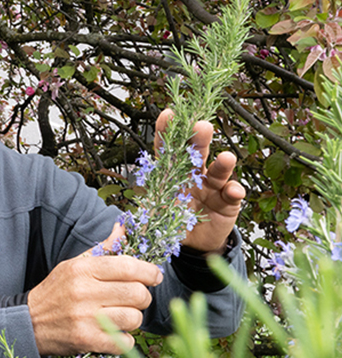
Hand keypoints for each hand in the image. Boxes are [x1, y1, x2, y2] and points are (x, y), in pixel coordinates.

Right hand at [28, 225, 159, 355]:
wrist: (28, 323)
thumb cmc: (56, 291)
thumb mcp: (74, 264)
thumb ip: (103, 248)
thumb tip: (122, 227)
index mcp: (82, 269)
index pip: (128, 267)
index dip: (149, 272)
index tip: (154, 277)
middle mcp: (84, 292)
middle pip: (137, 294)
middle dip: (142, 297)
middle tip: (134, 299)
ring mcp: (85, 318)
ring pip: (134, 318)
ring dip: (133, 319)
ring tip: (121, 316)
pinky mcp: (87, 340)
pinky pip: (125, 342)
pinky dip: (124, 340)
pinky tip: (113, 333)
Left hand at [156, 110, 245, 254]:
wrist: (193, 243)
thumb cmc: (172, 221)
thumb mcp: (156, 215)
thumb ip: (143, 214)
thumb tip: (124, 222)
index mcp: (171, 174)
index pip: (167, 150)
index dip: (167, 133)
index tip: (168, 114)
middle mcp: (193, 175)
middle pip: (196, 154)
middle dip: (199, 140)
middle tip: (202, 126)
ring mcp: (212, 187)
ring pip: (218, 171)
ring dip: (223, 163)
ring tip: (226, 158)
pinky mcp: (228, 203)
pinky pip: (232, 195)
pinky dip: (234, 192)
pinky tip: (232, 191)